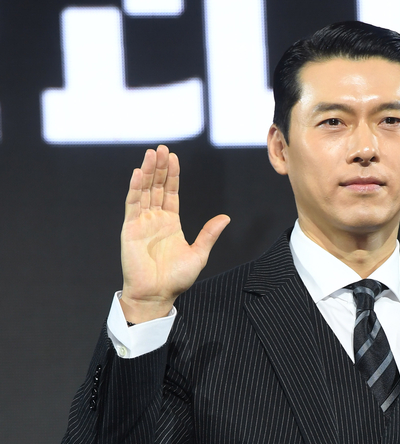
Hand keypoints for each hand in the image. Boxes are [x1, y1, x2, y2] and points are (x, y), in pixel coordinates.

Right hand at [120, 144, 229, 321]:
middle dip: (159, 168)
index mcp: (171, 223)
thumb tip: (226, 218)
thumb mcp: (198, 254)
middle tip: (161, 148)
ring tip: (151, 153)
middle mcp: (155, 220)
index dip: (172, 175)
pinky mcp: (129, 229)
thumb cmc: (176, 279)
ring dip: (147, 172)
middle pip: (156, 187)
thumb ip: (209, 234)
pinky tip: (138, 173)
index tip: (173, 157)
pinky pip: (132, 205)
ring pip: (144, 191)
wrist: (157, 294)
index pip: (170, 193)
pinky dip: (135, 188)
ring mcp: (141, 223)